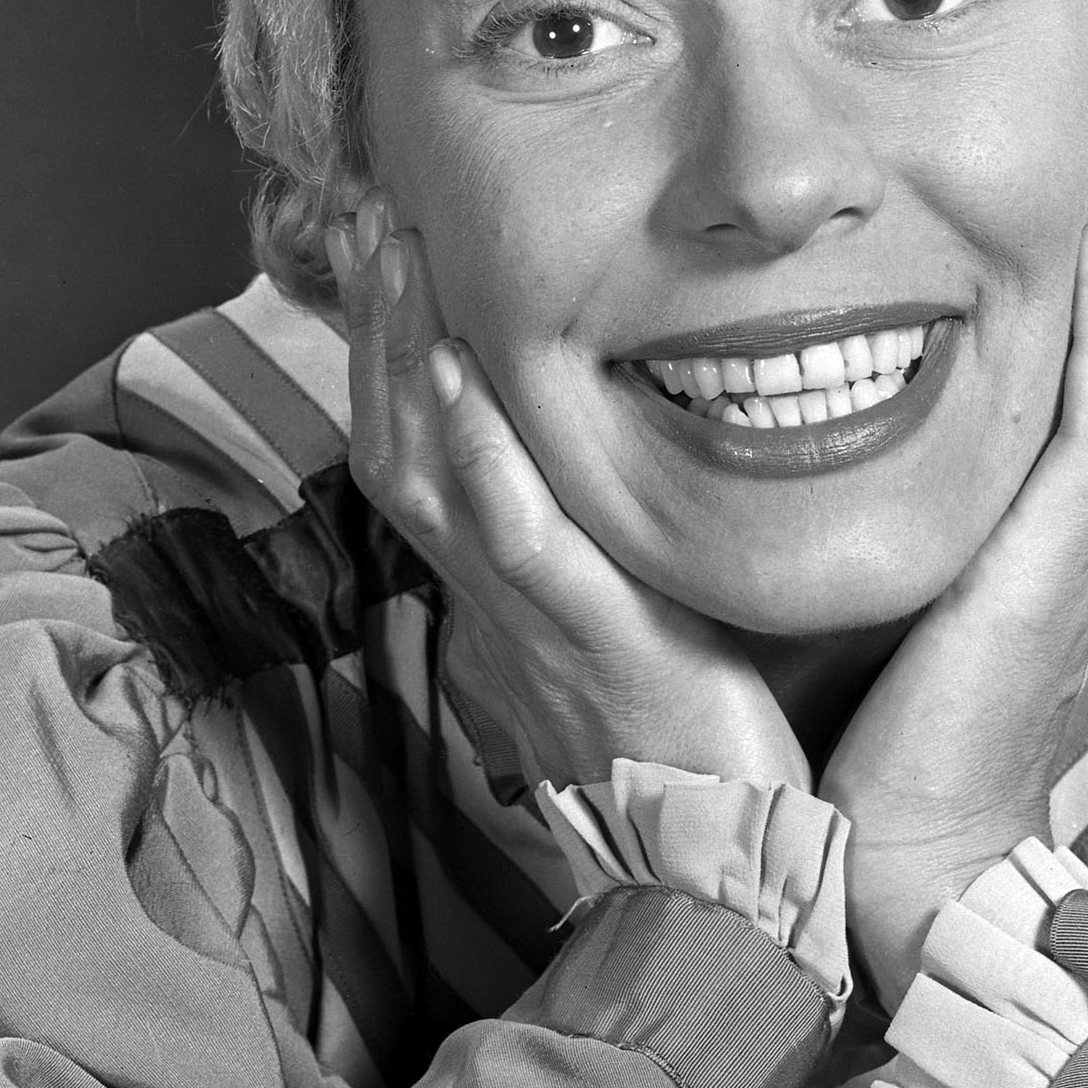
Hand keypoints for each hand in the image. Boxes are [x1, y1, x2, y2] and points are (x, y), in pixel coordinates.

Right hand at [330, 196, 808, 795]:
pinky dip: (481, 459)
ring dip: (406, 358)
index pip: (425, 451)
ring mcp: (535, 618)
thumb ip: (616, 544)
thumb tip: (624, 464)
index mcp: (513, 585)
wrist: (714, 872)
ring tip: (399, 256)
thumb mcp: (640, 619)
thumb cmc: (694, 746)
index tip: (392, 249)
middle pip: (402, 441)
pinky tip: (458, 382)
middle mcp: (501, 594)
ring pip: (435, 476)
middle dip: (380, 323)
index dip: (392, 351)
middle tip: (372, 215)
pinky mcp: (593, 640)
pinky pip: (518, 542)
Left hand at [819, 79, 1087, 1006]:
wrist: (881, 854)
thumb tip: (783, 386)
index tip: (1067, 129)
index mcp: (1028, 502)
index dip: (1086, 232)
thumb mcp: (861, 566)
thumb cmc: (858, 726)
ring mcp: (1079, 535)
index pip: (1078, 336)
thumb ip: (851, 480)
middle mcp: (1071, 506)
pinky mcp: (1059, 570)